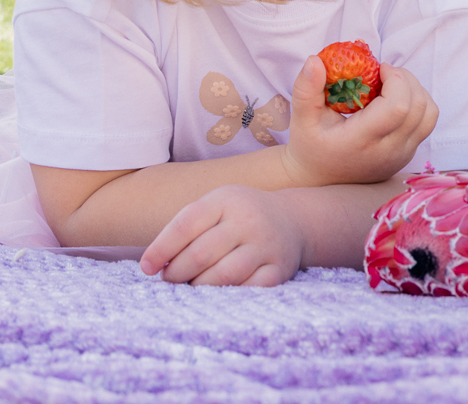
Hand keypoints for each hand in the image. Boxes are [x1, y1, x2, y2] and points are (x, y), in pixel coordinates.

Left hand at [140, 184, 301, 286]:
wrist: (292, 219)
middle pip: (200, 255)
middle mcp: (250, 220)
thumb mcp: (215, 207)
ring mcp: (267, 245)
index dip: (159, 251)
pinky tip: (220, 291)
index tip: (147, 268)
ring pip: (222, 276)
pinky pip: (247, 290)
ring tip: (193, 284)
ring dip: (199, 286)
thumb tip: (153, 266)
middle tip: (171, 278)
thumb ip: (185, 229)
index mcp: (227, 200)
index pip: (184, 226)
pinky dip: (227, 295)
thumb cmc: (238, 217)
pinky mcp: (280, 269)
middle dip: (176, 273)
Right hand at [281, 56, 437, 187]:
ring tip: (392, 85)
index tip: (380, 68)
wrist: (319, 179)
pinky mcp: (409, 154)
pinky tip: (395, 100)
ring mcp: (402, 155)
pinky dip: (419, 104)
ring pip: (429, 115)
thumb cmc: (310, 146)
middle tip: (385, 72)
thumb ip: (306, 89)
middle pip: (418, 107)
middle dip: (407, 80)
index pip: (398, 108)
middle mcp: (388, 151)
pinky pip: (427, 123)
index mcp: (361, 142)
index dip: (397, 80)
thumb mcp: (302, 119)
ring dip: (416, 91)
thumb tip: (314, 60)